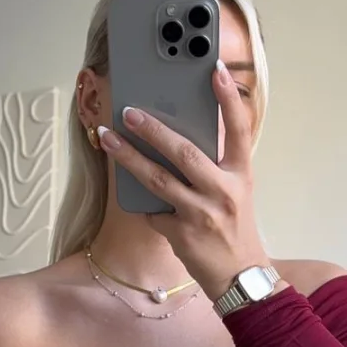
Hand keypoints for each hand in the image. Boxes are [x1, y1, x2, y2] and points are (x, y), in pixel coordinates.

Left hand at [99, 61, 271, 301]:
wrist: (240, 277)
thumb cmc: (234, 228)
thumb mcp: (235, 191)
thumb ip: (214, 165)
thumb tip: (176, 136)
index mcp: (241, 174)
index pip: (239, 129)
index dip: (228, 98)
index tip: (216, 69)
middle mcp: (224, 191)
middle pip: (184, 152)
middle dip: (153, 129)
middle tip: (128, 111)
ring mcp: (201, 213)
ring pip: (157, 179)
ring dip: (128, 157)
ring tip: (106, 138)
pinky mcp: (182, 234)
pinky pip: (152, 211)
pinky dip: (142, 203)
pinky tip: (130, 195)